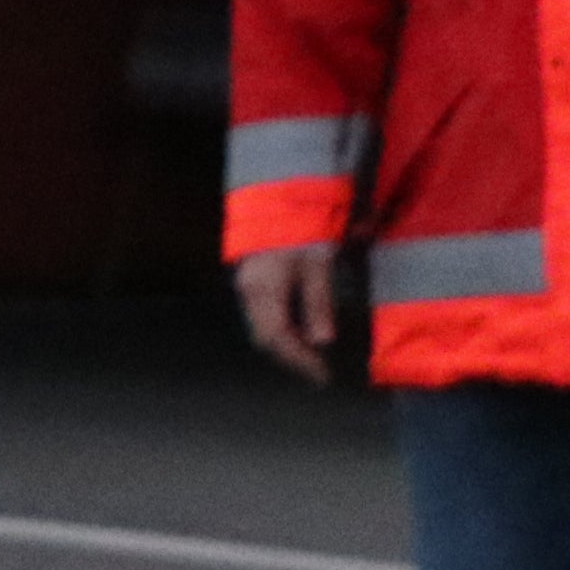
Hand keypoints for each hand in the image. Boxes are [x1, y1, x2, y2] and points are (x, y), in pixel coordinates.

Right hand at [235, 242, 345, 386]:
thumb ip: (318, 302)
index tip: (323, 376)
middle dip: (291, 358)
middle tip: (317, 372)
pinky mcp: (251, 278)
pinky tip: (300, 331)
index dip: (300, 360)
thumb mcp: (317, 263)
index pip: (278, 336)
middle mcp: (248, 291)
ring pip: (261, 326)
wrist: (277, 193)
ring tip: (311, 357)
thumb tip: (322, 341)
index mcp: (263, 289)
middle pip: (264, 336)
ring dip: (286, 345)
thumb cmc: (301, 228)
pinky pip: (262, 313)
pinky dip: (281, 329)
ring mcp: (246, 284)